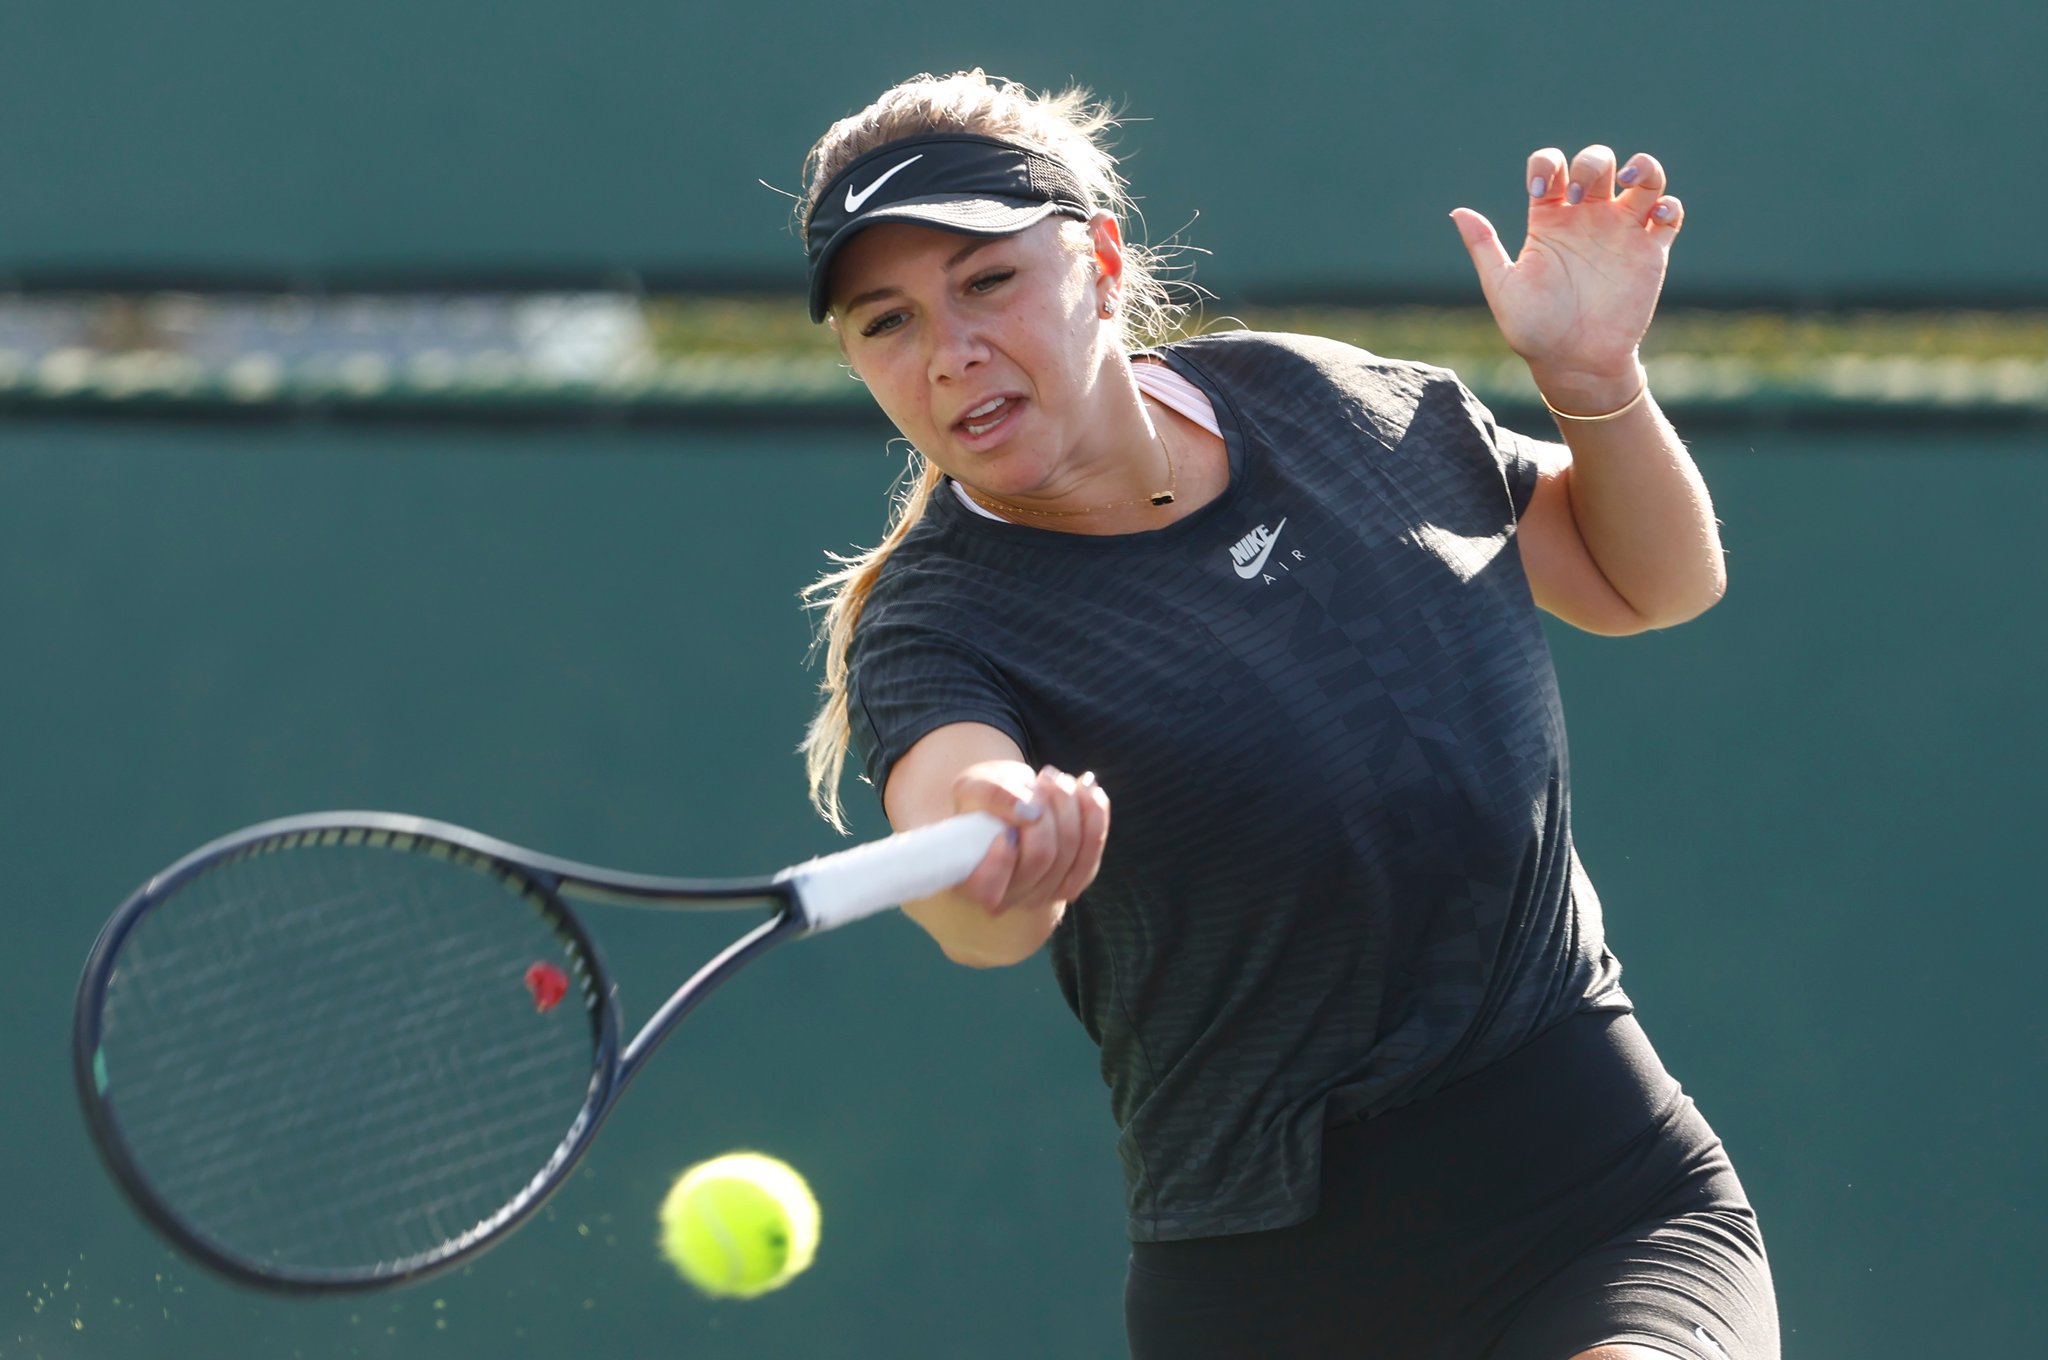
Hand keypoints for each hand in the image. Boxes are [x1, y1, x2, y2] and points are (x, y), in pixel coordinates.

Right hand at [948, 761, 1109, 915]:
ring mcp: (1045, 892)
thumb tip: (1027, 810)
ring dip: (1066, 802)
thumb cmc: (984, 800)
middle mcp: (1009, 897)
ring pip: (1070, 847)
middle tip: (1034, 782)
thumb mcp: (972, 787)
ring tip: (1050, 779)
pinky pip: (1093, 845)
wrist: (1011, 804)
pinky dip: (1093, 810)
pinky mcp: (1076, 878)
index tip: (1004, 825)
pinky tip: (1086, 787)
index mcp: (970, 882)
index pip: (987, 888)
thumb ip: (991, 795)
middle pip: (1040, 856)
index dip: (1001, 858)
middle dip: (1043, 808)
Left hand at [1449, 146, 1684, 410]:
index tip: (1540, 191)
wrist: (1574, 362)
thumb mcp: (1502, 286)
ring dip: (1643, 166)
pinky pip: (1670, 214)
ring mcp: (1621, 233)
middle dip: (1592, 164)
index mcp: (1550, 220)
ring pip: (1645, 177)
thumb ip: (1483, 246)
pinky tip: (1655, 216)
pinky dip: (1669, 205)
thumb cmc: (1533, 329)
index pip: (1552, 167)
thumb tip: (1457, 211)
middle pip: (1598, 162)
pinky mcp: (1650, 252)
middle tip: (1578, 198)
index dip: (1548, 164)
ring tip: (1630, 178)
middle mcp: (1587, 219)